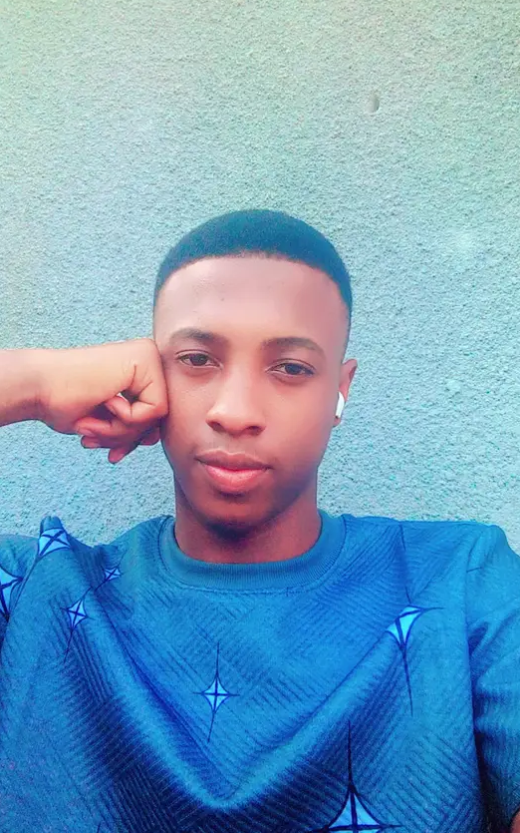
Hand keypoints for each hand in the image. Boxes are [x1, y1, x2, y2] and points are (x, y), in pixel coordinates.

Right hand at [36, 338, 168, 462]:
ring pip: (157, 417)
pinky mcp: (146, 358)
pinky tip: (103, 402)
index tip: (110, 451)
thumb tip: (155, 438)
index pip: (154, 419)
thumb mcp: (106, 424)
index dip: (131, 440)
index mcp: (139, 371)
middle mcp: (147, 358)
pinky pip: (155, 409)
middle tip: (93, 438)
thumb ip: (133, 428)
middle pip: (158, 419)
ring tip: (92, 423)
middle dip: (126, 437)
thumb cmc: (64, 403)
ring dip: (122, 431)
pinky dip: (126, 420)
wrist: (38, 387)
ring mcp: (148, 355)